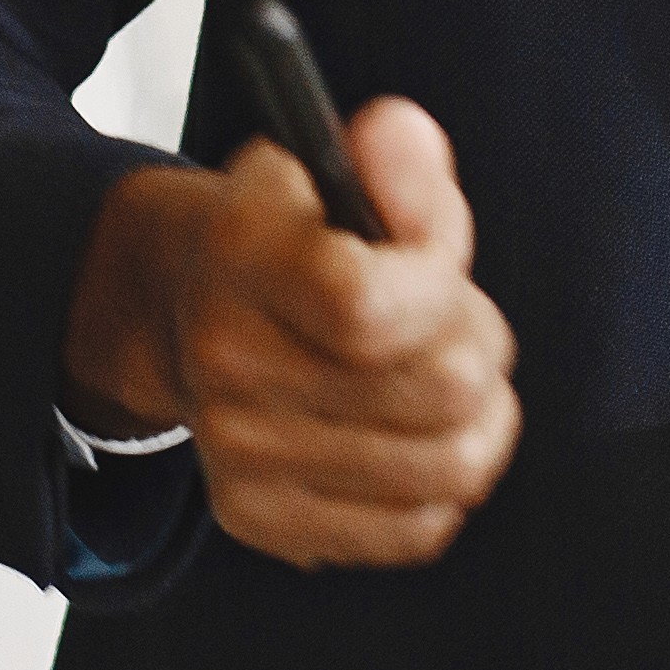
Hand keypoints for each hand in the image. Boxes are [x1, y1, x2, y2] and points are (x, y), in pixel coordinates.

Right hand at [62, 101, 519, 567]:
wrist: (190, 308)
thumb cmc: (290, 235)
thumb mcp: (334, 168)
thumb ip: (394, 156)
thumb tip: (402, 139)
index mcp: (239, 253)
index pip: (367, 303)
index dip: (442, 283)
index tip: (440, 262)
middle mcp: (224, 361)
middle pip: (441, 388)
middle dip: (479, 345)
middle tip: (457, 321)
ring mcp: (237, 454)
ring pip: (448, 467)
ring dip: (479, 419)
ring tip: (450, 377)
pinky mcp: (260, 520)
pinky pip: (417, 530)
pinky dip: (444, 485)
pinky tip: (419, 436)